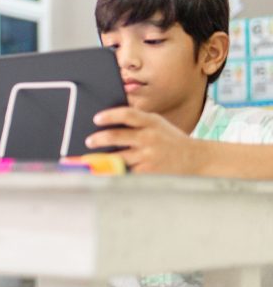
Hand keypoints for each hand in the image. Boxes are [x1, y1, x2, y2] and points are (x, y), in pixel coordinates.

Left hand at [85, 107, 199, 173]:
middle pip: (117, 136)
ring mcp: (149, 155)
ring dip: (103, 158)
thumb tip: (109, 121)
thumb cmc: (170, 139)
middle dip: (98, 139)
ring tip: (93, 159)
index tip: (96, 119)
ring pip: (118, 157)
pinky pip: (127, 171)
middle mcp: (149, 137)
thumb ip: (137, 121)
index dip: (109, 116)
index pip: (127, 114)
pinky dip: (116, 171)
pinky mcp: (149, 171)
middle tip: (89, 141)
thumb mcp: (157, 124)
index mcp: (151, 122)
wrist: (196, 158)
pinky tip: (108, 172)